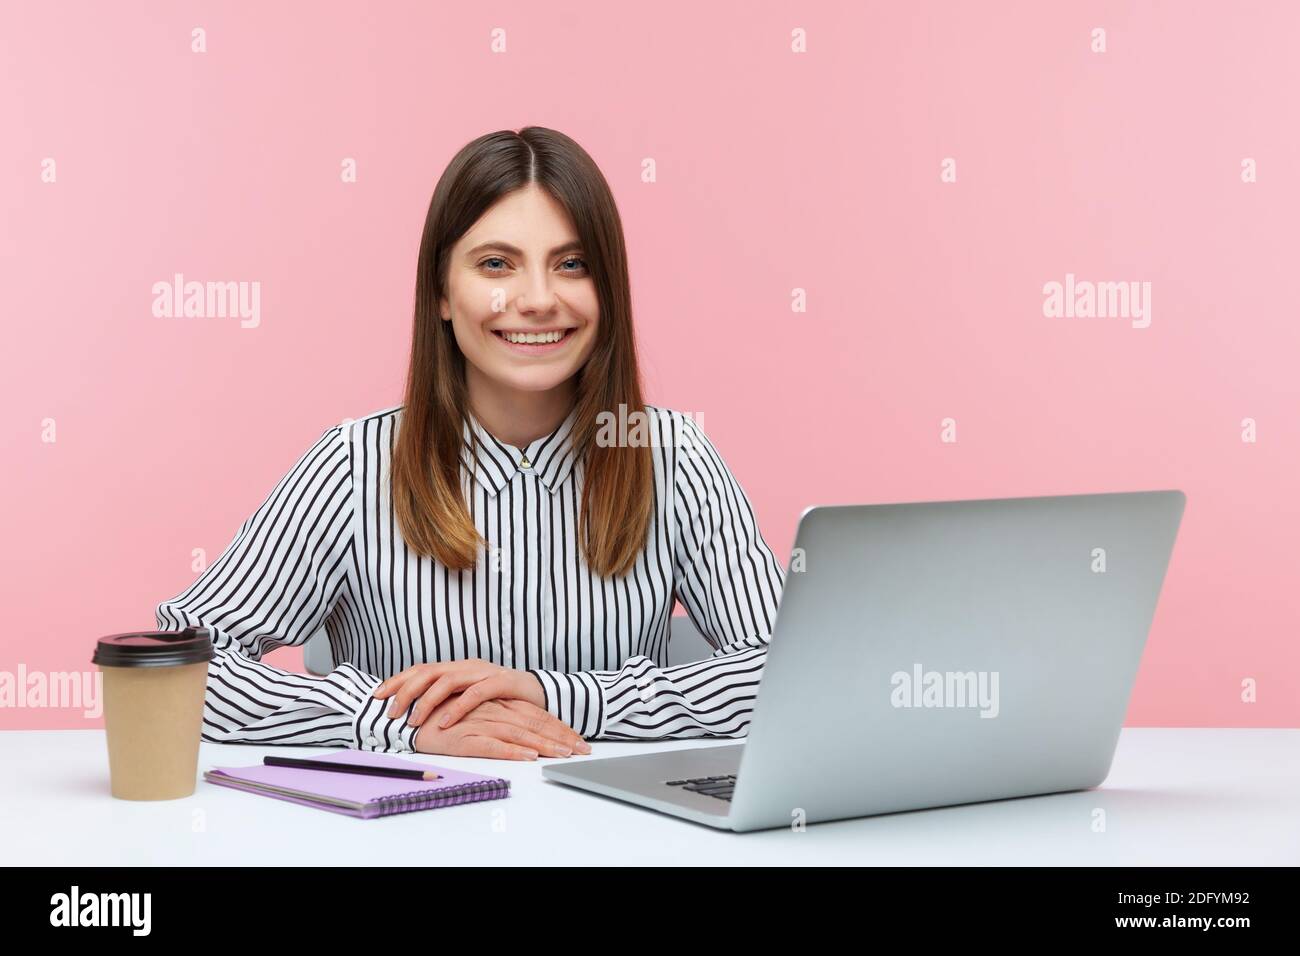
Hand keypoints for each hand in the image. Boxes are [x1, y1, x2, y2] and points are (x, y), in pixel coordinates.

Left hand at [373, 659, 546, 730]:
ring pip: (447, 680)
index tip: (376, 695)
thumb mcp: (469, 697)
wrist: (539, 692)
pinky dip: (457, 708)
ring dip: (426, 701)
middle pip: (427, 672)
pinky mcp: (500, 682)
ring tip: (413, 720)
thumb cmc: (500, 698)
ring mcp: (482, 672)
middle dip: (404, 691)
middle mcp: (465, 667)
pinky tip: (445, 722)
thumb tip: (414, 712)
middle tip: (389, 712)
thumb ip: (447, 699)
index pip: (419, 670)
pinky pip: (475, 693)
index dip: (396, 680)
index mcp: (455, 668)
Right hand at [412, 694, 589, 760]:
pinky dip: (512, 751)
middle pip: (535, 723)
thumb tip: (525, 734)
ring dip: (545, 745)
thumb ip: (500, 717)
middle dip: (562, 737)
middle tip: (584, 751)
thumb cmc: (442, 716)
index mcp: (499, 703)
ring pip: (520, 734)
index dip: (560, 727)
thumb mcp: (477, 713)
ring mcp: (481, 722)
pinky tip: (528, 757)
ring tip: (565, 755)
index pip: (536, 715)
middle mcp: (494, 710)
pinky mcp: (465, 736)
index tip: (579, 741)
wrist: (408, 716)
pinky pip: (493, 744)